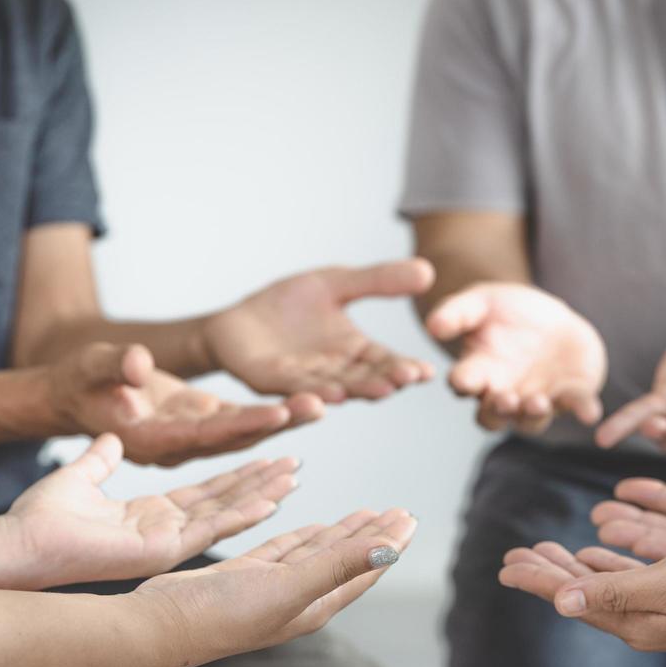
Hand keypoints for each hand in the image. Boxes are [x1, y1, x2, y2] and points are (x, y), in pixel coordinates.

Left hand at [0, 433, 301, 588]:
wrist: (18, 542)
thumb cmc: (37, 517)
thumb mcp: (78, 476)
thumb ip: (99, 459)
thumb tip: (111, 437)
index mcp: (149, 515)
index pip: (205, 491)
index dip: (236, 473)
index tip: (267, 453)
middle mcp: (164, 530)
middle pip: (225, 502)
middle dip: (261, 482)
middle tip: (296, 464)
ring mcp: (166, 542)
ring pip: (226, 515)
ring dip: (261, 495)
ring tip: (293, 476)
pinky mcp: (161, 549)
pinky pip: (210, 530)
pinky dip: (241, 515)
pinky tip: (269, 501)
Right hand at [48, 342, 322, 464]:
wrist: (75, 395)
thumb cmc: (79, 380)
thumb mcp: (90, 366)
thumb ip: (115, 365)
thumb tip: (140, 364)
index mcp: (148, 440)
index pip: (203, 435)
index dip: (242, 425)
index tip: (277, 412)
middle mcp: (174, 448)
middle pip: (232, 439)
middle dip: (275, 424)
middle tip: (317, 406)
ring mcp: (189, 439)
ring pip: (242, 434)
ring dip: (281, 421)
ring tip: (321, 404)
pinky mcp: (199, 425)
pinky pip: (239, 424)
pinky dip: (268, 417)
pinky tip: (301, 407)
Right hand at [130, 508, 417, 666]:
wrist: (161, 625)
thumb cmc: (222, 614)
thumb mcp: (287, 586)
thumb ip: (336, 565)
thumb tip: (387, 551)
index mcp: (315, 604)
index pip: (363, 568)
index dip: (388, 544)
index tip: (409, 519)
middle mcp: (299, 598)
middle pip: (347, 559)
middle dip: (374, 535)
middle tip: (399, 511)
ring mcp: (272, 587)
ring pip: (318, 553)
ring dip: (344, 533)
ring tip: (367, 514)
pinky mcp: (246, 576)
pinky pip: (286, 550)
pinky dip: (305, 536)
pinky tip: (316, 527)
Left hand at [204, 259, 437, 402]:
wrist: (237, 319)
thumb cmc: (288, 304)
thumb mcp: (336, 283)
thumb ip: (377, 281)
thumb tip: (427, 272)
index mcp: (352, 351)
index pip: (385, 361)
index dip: (406, 367)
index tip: (428, 370)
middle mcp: (332, 371)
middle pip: (365, 378)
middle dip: (387, 379)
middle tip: (409, 377)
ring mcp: (302, 379)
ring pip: (335, 387)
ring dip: (358, 390)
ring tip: (381, 391)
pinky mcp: (269, 379)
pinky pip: (294, 387)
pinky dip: (313, 391)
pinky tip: (331, 394)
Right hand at [426, 282, 605, 432]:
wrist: (548, 315)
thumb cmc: (505, 309)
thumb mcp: (479, 301)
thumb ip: (456, 312)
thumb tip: (432, 326)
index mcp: (478, 370)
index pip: (463, 383)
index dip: (462, 383)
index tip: (464, 380)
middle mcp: (503, 392)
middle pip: (493, 416)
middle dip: (499, 411)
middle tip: (506, 400)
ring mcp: (536, 398)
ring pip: (530, 420)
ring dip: (534, 415)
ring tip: (539, 402)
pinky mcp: (569, 395)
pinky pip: (575, 407)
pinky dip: (583, 410)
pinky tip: (590, 412)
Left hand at [498, 540, 665, 650]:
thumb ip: (613, 591)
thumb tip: (559, 603)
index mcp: (634, 622)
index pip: (572, 597)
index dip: (537, 579)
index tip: (507, 563)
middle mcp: (641, 622)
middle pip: (580, 594)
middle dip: (545, 573)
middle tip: (513, 554)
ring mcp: (658, 611)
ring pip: (600, 586)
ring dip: (569, 568)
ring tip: (542, 551)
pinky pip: (625, 580)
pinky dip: (603, 565)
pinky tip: (593, 553)